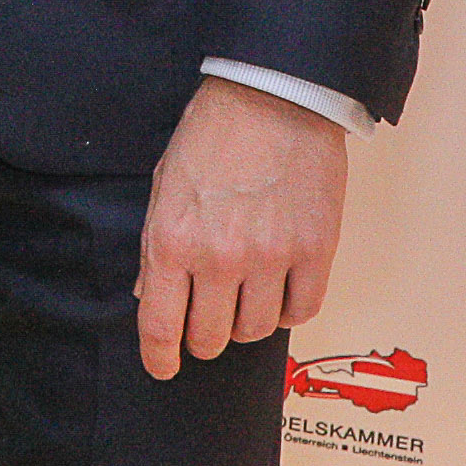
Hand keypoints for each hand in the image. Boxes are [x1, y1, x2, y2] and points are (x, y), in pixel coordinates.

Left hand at [136, 75, 346, 379]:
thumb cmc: (213, 135)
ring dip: (245, 321)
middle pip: (211, 337)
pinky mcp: (315, 252)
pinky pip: (300, 312)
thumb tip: (150, 295)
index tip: (163, 367)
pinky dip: (286, 309)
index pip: (160, 324)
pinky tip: (277, 289)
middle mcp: (219, 258)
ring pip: (255, 330)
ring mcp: (270, 258)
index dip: (160, 356)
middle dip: (203, 338)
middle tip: (206, 324)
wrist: (273, 98)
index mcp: (171, 240)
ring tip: (243, 295)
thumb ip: (156, 246)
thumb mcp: (164, 186)